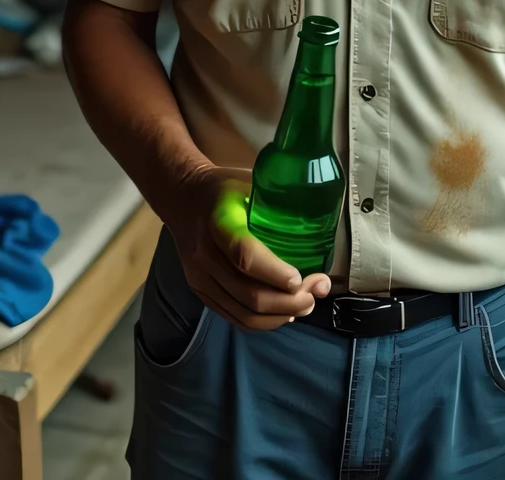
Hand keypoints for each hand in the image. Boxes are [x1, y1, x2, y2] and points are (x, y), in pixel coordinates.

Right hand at [164, 165, 331, 330]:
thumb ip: (280, 203)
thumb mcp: (251, 183)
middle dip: (290, 301)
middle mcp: (204, 255)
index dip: (275, 273)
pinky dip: (263, 321)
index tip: (303, 277)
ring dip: (281, 315)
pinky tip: (284, 313)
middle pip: (248, 293)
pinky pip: (235, 317)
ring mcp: (200, 278)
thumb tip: (323, 223)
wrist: (181, 197)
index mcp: (218, 222)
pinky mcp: (200, 291)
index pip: (244, 256)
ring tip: (306, 303)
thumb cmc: (224, 189)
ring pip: (244, 313)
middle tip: (317, 291)